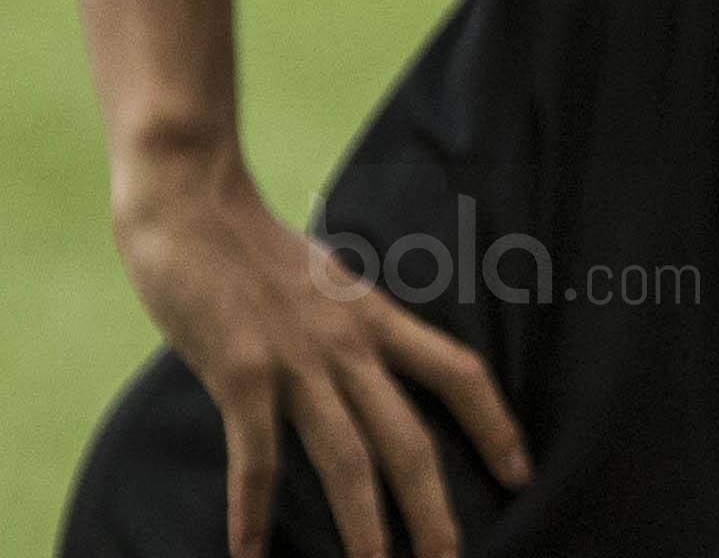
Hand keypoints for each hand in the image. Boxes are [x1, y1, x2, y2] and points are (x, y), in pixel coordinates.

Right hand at [112, 155, 531, 557]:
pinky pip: (256, 458)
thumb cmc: (250, 245)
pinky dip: (252, 512)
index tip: (520, 470)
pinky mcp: (241, 373)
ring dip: (365, 526)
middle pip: (411, 438)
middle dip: (435, 508)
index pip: (459, 373)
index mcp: (375, 318)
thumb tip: (360, 366)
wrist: (193, 201)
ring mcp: (297, 361)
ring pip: (349, 459)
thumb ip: (345, 325)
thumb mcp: (325, 282)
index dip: (496, 424)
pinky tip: (249, 556)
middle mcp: (349, 345)